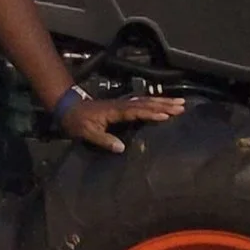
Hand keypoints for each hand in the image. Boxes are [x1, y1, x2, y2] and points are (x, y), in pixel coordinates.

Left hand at [59, 91, 182, 154]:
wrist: (68, 107)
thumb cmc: (77, 121)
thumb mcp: (87, 133)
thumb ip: (104, 140)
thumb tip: (122, 148)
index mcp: (115, 111)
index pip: (137, 111)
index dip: (152, 113)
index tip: (167, 115)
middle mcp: (121, 105)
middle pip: (146, 103)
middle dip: (164, 104)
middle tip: (182, 106)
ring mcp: (122, 104)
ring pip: (145, 101)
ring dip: (162, 101)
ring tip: (179, 102)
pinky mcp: (121, 105)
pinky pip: (141, 102)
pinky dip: (154, 102)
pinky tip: (162, 103)